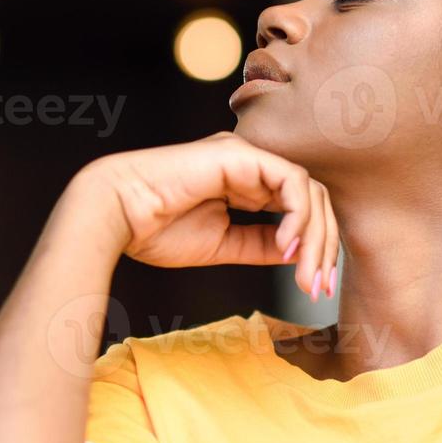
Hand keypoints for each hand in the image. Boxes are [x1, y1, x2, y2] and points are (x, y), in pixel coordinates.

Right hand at [73, 132, 339, 298]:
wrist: (118, 214)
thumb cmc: (156, 230)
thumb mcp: (223, 245)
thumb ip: (260, 244)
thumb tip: (298, 255)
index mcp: (245, 183)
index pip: (298, 209)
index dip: (315, 248)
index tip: (318, 288)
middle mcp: (251, 166)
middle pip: (312, 200)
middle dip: (323, 246)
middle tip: (321, 287)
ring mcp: (247, 157)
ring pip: (309, 190)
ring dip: (315, 237)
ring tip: (305, 274)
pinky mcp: (242, 155)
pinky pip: (291, 181)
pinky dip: (297, 216)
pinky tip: (285, 245)